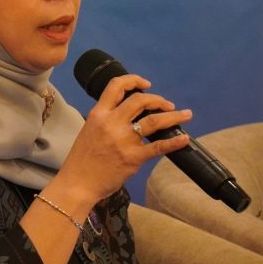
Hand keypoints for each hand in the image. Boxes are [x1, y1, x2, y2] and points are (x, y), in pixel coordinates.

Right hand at [52, 74, 192, 206]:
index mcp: (98, 114)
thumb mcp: (89, 131)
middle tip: (169, 105)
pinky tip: (184, 139)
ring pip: (155, 120)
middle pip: (141, 100)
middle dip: (159, 100)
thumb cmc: (81, 160)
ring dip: (174, 116)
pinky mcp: (133, 157)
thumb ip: (106, 120)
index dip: (134, 80)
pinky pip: (159, 146)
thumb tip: (127, 116)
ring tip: (185, 115)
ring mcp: (124, 140)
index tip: (146, 84)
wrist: (77, 183)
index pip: (116, 86)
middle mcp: (111, 123)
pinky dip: (175, 142)